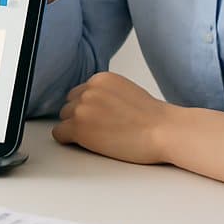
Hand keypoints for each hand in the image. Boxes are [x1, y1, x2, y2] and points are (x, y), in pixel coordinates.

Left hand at [52, 71, 174, 164]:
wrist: (164, 130)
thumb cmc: (153, 118)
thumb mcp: (126, 91)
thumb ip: (105, 93)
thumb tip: (90, 104)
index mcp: (100, 78)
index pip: (79, 92)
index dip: (88, 108)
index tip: (99, 118)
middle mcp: (88, 89)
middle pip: (70, 105)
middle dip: (80, 117)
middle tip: (100, 130)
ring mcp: (82, 107)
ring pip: (64, 119)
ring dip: (76, 128)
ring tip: (99, 137)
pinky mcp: (79, 127)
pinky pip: (59, 134)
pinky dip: (69, 141)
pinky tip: (88, 144)